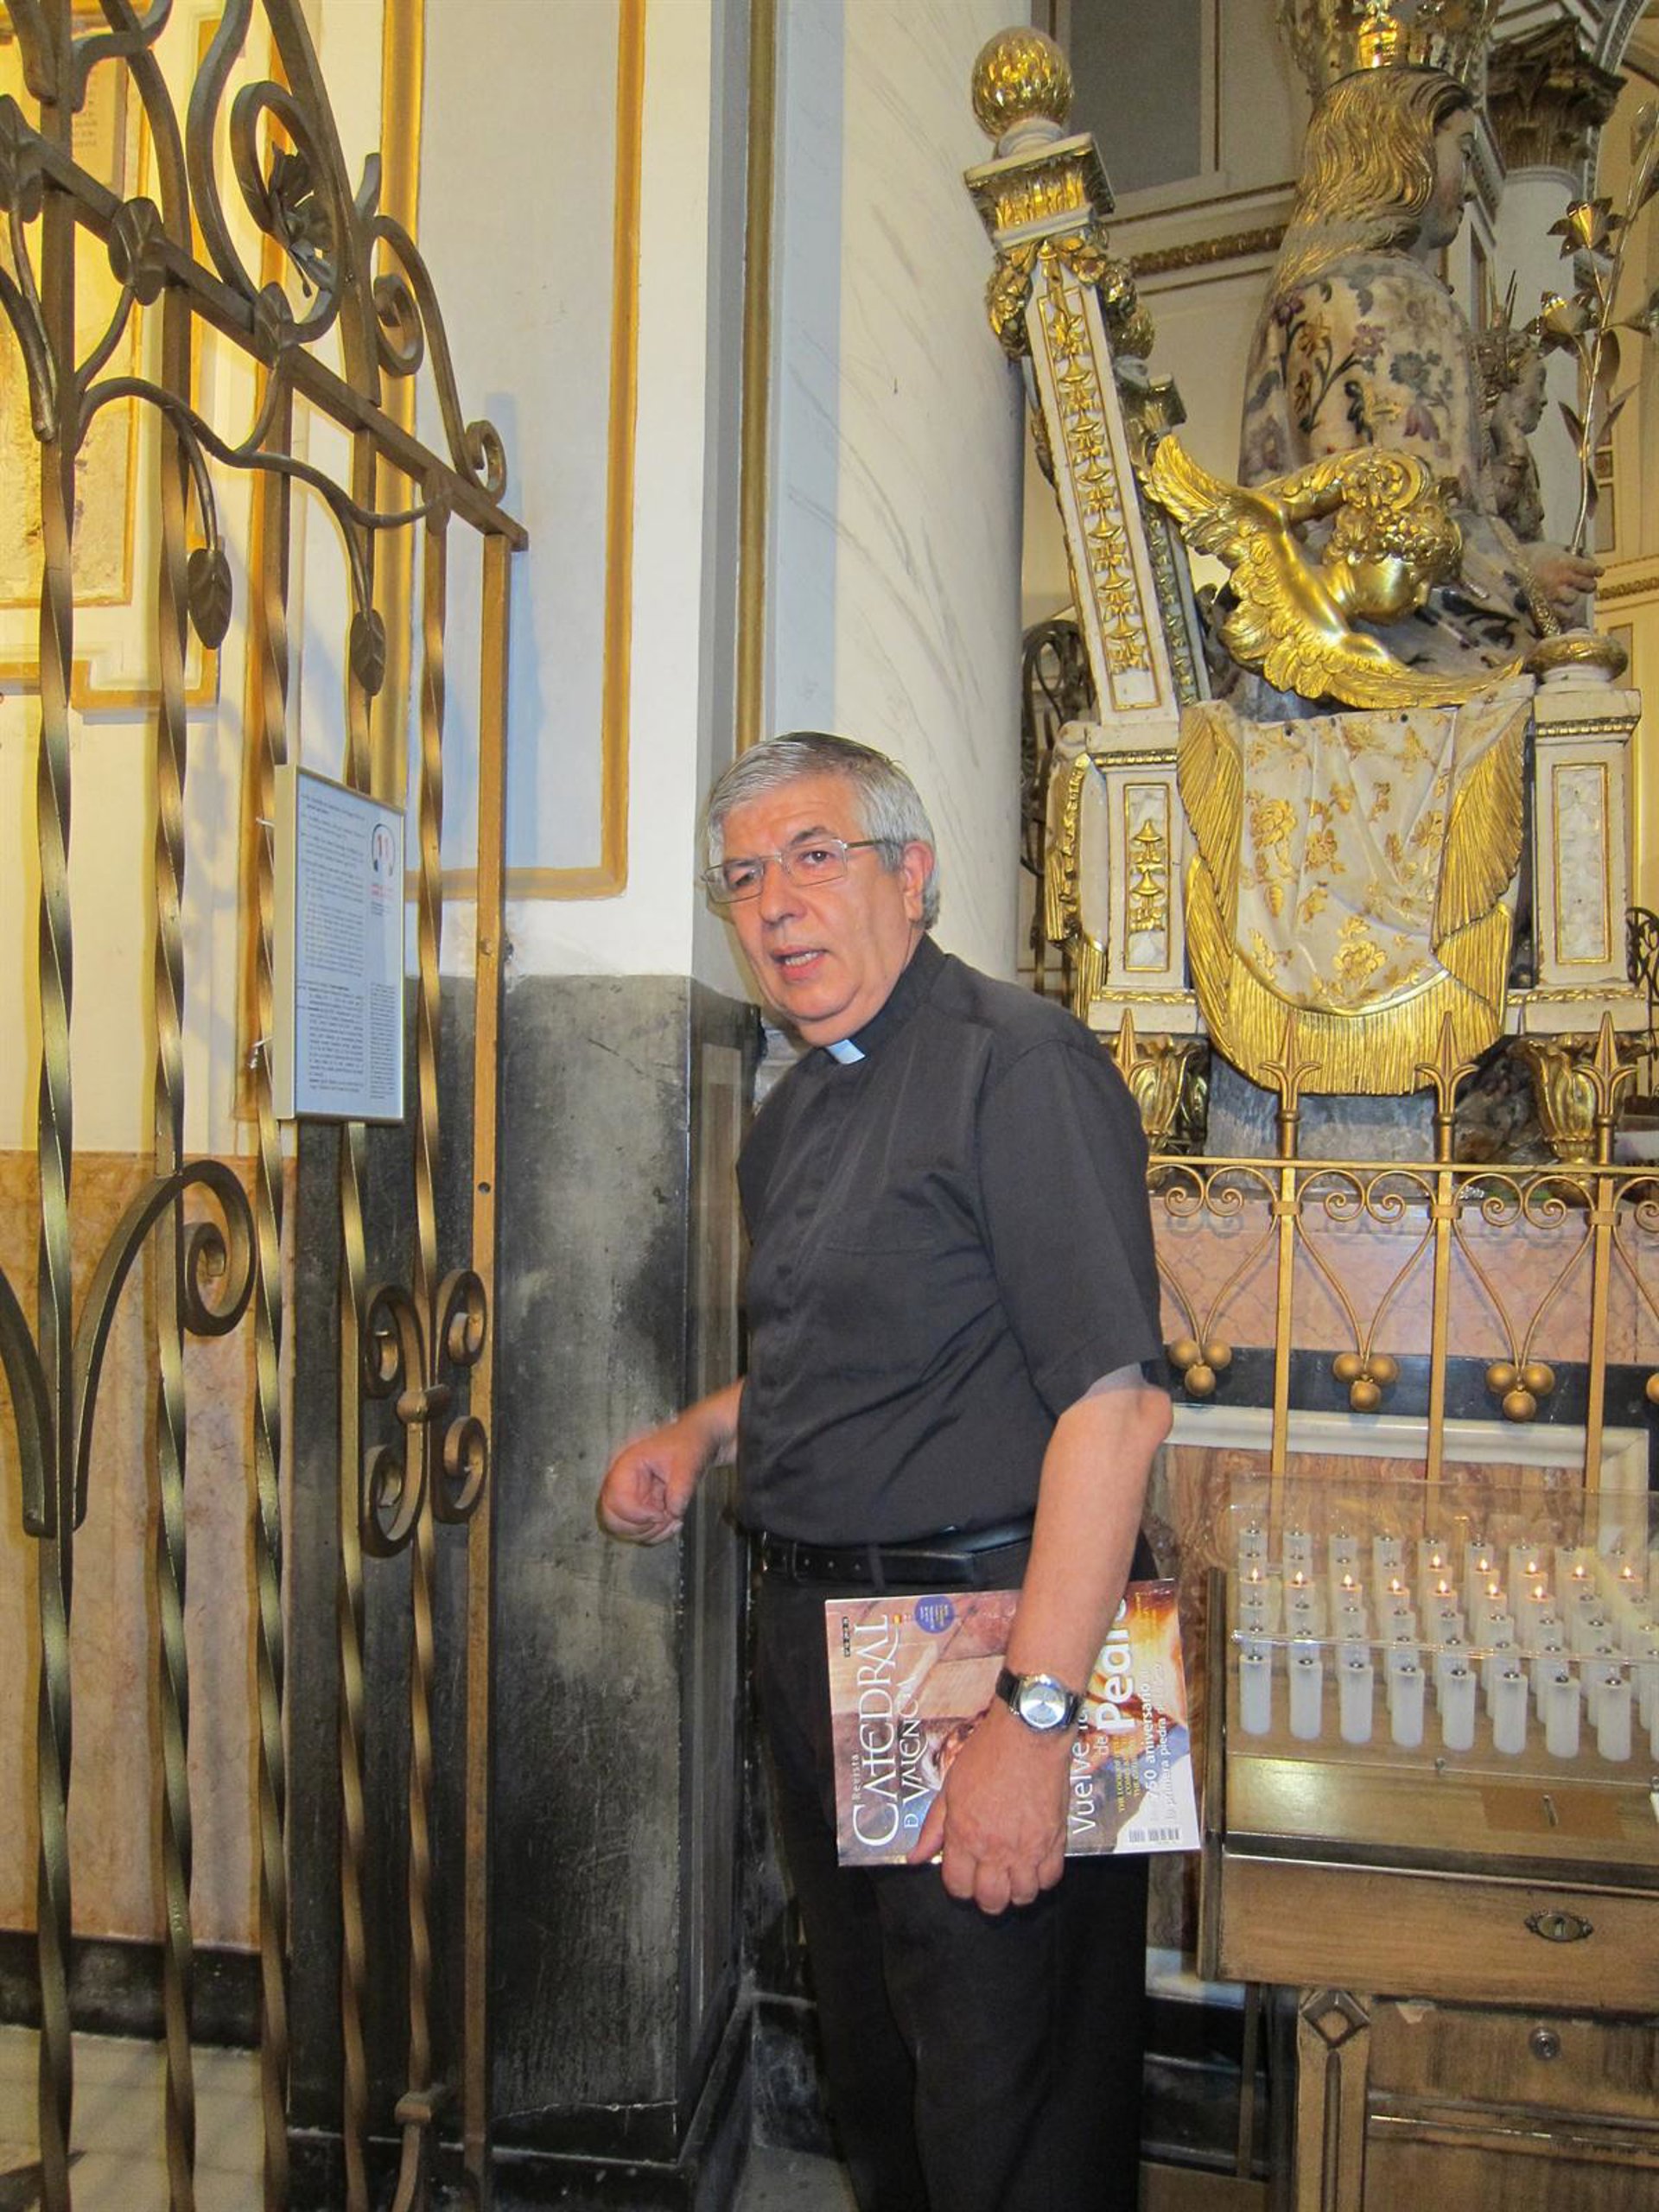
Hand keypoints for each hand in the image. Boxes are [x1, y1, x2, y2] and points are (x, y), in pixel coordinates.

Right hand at [597, 1417, 708, 1542]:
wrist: (696, 1442)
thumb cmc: (688, 1445)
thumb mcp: (688, 1462)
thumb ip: (681, 1487)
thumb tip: (673, 1513)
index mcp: (627, 1466)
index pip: (616, 1500)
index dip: (638, 1515)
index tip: (662, 1514)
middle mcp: (622, 1484)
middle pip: (610, 1520)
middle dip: (639, 1528)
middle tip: (664, 1518)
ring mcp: (630, 1498)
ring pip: (624, 1531)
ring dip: (651, 1533)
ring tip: (674, 1518)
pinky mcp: (640, 1509)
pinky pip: (639, 1533)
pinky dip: (656, 1535)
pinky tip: (672, 1522)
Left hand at [908, 1700, 1068, 1913]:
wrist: (1028, 1733)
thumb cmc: (987, 1754)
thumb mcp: (950, 1788)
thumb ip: (933, 1828)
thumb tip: (915, 1858)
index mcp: (965, 1835)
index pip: (958, 1886)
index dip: (958, 1886)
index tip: (963, 1874)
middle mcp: (995, 1848)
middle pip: (991, 1900)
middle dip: (986, 1897)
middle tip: (988, 1881)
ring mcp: (1028, 1847)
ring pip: (1023, 1896)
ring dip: (1016, 1890)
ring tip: (1012, 1875)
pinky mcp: (1055, 1839)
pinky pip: (1050, 1878)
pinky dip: (1042, 1878)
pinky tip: (1034, 1864)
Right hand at [1525, 544, 1601, 616]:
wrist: (1503, 569)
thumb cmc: (1526, 555)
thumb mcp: (1549, 546)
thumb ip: (1567, 552)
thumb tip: (1582, 556)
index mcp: (1564, 562)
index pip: (1590, 568)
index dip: (1596, 570)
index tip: (1598, 571)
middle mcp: (1562, 579)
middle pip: (1588, 585)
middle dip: (1588, 584)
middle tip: (1586, 583)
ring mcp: (1553, 594)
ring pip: (1575, 599)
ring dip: (1573, 596)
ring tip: (1567, 594)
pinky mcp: (1544, 607)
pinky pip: (1563, 614)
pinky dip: (1563, 611)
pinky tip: (1561, 608)